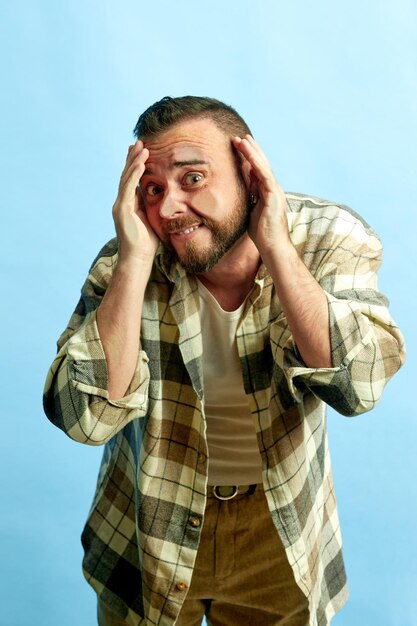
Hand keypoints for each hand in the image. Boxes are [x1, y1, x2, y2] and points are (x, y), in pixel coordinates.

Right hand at [112, 141, 158, 262]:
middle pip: (127, 175)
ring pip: (126, 178)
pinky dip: (134, 174)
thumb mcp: (151, 219)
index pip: (131, 180)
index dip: (135, 165)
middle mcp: (122, 203)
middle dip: (133, 158)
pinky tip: (140, 163)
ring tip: (142, 147)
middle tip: (139, 141)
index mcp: (129, 205)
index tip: (141, 151)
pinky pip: (128, 188)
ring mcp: (120, 206)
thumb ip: (151, 206)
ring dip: (134, 161)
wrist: (138, 259)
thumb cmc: (147, 243)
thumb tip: (159, 195)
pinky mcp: (122, 210)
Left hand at [232, 135, 289, 256]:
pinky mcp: (274, 196)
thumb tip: (241, 189)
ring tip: (242, 139)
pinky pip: (265, 175)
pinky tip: (249, 153)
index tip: (238, 148)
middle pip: (261, 165)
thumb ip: (249, 198)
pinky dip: (257, 163)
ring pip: (263, 166)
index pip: (257, 172)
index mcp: (267, 194)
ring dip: (253, 152)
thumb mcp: (251, 211)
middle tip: (239, 137)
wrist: (273, 247)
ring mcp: (275, 192)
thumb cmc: (262, 235)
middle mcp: (273, 190)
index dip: (248, 159)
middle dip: (250, 150)